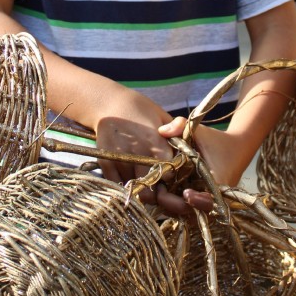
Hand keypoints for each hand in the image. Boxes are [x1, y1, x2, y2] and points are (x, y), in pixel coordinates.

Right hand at [96, 95, 213, 215]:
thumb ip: (177, 135)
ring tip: (144, 180)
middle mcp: (137, 154)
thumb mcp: (163, 117)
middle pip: (150, 189)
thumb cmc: (141, 110)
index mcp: (155, 143)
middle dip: (156, 192)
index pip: (168, 175)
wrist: (110, 103)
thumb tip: (189, 152)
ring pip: (133, 189)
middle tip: (159, 187)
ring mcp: (119, 160)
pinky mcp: (105, 163)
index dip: (172, 179)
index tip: (172, 178)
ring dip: (140, 188)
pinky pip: (118, 185)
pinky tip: (131, 175)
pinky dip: (125, 184)